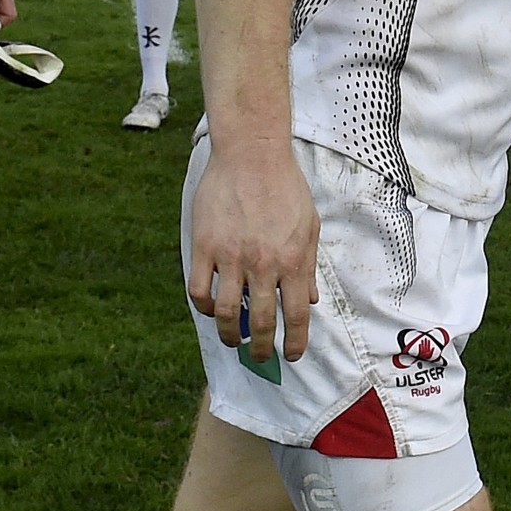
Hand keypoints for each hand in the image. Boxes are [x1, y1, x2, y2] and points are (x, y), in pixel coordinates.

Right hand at [186, 143, 319, 363]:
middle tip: (261, 357)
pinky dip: (204, 306)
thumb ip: (308, 266)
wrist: (251, 153)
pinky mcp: (204, 245)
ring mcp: (230, 256)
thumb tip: (311, 300)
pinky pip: (199, 289)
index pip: (296, 316)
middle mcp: (262, 264)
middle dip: (263, 350)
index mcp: (292, 261)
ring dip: (230, 335)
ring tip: (232, 341)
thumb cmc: (284, 186)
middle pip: (262, 323)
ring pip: (227, 314)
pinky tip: (211, 307)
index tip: (291, 355)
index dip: (294, 343)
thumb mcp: (309, 226)